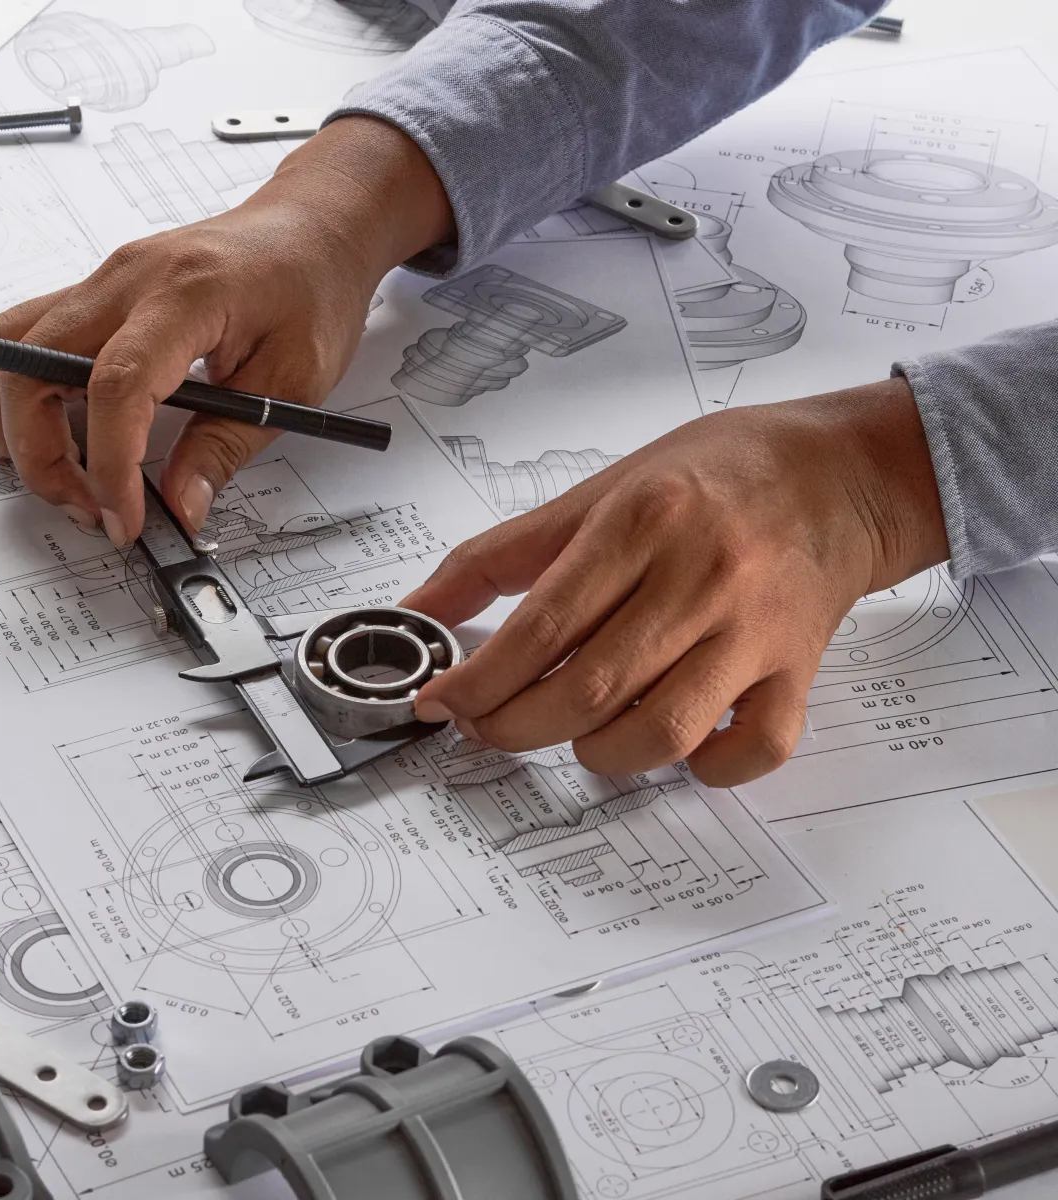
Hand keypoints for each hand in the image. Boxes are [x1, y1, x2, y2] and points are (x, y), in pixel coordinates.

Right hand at [0, 116, 453, 545]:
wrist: (310, 227)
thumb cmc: (312, 287)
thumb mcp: (294, 381)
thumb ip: (227, 447)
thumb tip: (181, 507)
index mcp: (186, 294)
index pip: (118, 383)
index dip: (110, 464)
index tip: (125, 517)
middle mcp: (126, 278)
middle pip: (31, 366)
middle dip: (43, 456)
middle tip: (92, 508)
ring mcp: (100, 280)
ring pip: (5, 348)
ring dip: (15, 424)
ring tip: (68, 476)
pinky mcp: (92, 293)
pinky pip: (21, 337)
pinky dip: (20, 393)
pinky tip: (60, 433)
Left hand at [405, 379, 949, 785]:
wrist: (837, 472)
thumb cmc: (709, 478)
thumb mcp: (594, 494)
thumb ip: (498, 557)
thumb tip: (416, 610)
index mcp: (642, 523)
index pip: (540, 627)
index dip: (479, 679)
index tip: (441, 702)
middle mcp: (702, 578)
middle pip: (591, 690)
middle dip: (517, 726)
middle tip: (489, 726)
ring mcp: (756, 632)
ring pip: (663, 733)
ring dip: (599, 753)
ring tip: (575, 733)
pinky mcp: (798, 672)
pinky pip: (753, 750)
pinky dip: (705, 769)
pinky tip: (670, 745)